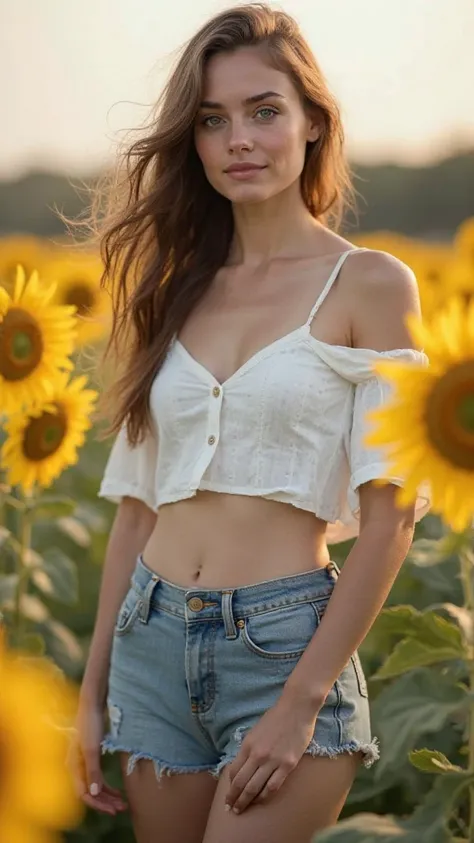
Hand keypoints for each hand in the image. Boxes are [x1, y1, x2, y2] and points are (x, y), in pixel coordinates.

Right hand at [68, 696, 128, 815]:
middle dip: (105, 802)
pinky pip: (98, 777)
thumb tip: (93, 794)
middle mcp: (77, 767)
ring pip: (95, 786)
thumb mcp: (92, 748)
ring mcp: (84, 761)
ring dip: (108, 795)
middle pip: (90, 792)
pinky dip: (107, 785)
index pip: (84, 794)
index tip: (114, 810)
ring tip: (123, 802)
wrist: (92, 702)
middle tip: (122, 808)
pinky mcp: (92, 755)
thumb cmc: (90, 724)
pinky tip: (117, 789)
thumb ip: (92, 771)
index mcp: (74, 766)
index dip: (98, 804)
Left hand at [225, 692, 321, 814]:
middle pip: (240, 783)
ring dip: (246, 802)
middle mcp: (257, 755)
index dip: (229, 787)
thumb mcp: (255, 731)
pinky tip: (261, 801)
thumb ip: (249, 748)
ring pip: (254, 788)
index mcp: (247, 745)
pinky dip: (264, 796)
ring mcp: (272, 761)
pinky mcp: (287, 765)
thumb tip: (243, 765)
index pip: (233, 771)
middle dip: (233, 799)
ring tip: (242, 810)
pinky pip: (273, 786)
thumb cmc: (276, 717)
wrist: (296, 708)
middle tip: (230, 810)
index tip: (228, 795)